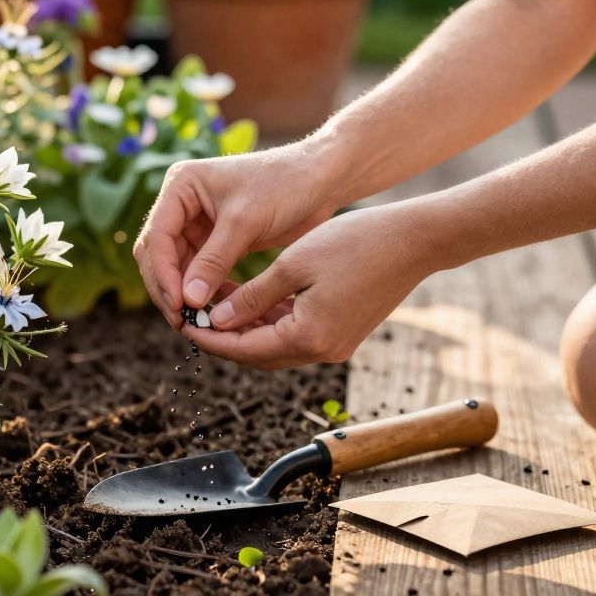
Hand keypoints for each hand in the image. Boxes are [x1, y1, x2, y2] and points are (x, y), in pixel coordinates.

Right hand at [133, 142, 341, 327]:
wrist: (320, 180)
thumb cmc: (284, 185)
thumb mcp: (244, 222)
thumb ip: (213, 261)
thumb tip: (188, 301)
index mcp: (180, 186)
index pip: (158, 236)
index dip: (163, 273)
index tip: (179, 305)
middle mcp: (181, 203)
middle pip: (158, 253)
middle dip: (166, 287)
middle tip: (181, 320)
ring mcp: (196, 223)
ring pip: (174, 266)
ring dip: (180, 293)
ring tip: (194, 322)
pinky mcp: (214, 240)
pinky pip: (196, 271)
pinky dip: (199, 290)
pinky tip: (209, 311)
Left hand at [183, 204, 440, 368]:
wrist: (414, 241)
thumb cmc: (356, 243)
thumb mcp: (293, 264)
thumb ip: (251, 297)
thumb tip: (215, 320)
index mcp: (308, 338)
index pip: (244, 349)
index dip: (209, 337)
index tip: (181, 321)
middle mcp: (323, 352)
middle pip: (257, 354)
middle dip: (222, 336)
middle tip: (191, 314)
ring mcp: (335, 345)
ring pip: (276, 345)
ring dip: (245, 327)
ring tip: (213, 302)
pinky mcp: (342, 333)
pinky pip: (295, 334)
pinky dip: (270, 320)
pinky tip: (248, 299)